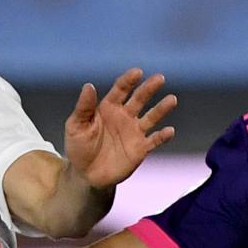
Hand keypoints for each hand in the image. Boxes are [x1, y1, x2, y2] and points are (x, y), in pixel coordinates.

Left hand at [64, 68, 176, 187]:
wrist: (86, 174)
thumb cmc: (79, 147)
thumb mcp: (75, 126)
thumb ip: (83, 107)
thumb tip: (88, 85)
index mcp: (108, 107)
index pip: (121, 89)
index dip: (129, 80)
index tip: (137, 72)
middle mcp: (125, 116)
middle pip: (139, 98)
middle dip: (149, 88)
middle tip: (160, 78)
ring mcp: (134, 132)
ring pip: (151, 117)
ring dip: (161, 108)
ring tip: (172, 99)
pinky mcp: (141, 148)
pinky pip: (154, 141)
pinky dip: (162, 136)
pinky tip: (169, 131)